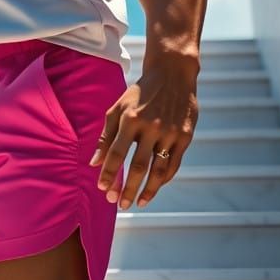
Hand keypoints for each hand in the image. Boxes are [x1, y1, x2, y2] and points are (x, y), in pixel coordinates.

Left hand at [89, 55, 198, 209]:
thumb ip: (106, 136)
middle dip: (127, 188)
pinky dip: (164, 179)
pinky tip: (154, 188)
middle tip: (118, 204)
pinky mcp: (185, 136)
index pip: (117, 153)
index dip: (109, 173)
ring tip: (137, 203)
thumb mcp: (117, 108)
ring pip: (159, 170)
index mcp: (131, 119)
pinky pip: (174, 164)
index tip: (103, 189)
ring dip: (147, 190)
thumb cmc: (139, 94)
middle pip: (138, 166)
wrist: (172, 75)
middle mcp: (151, 127)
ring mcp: (170, 133)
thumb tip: (93, 162)